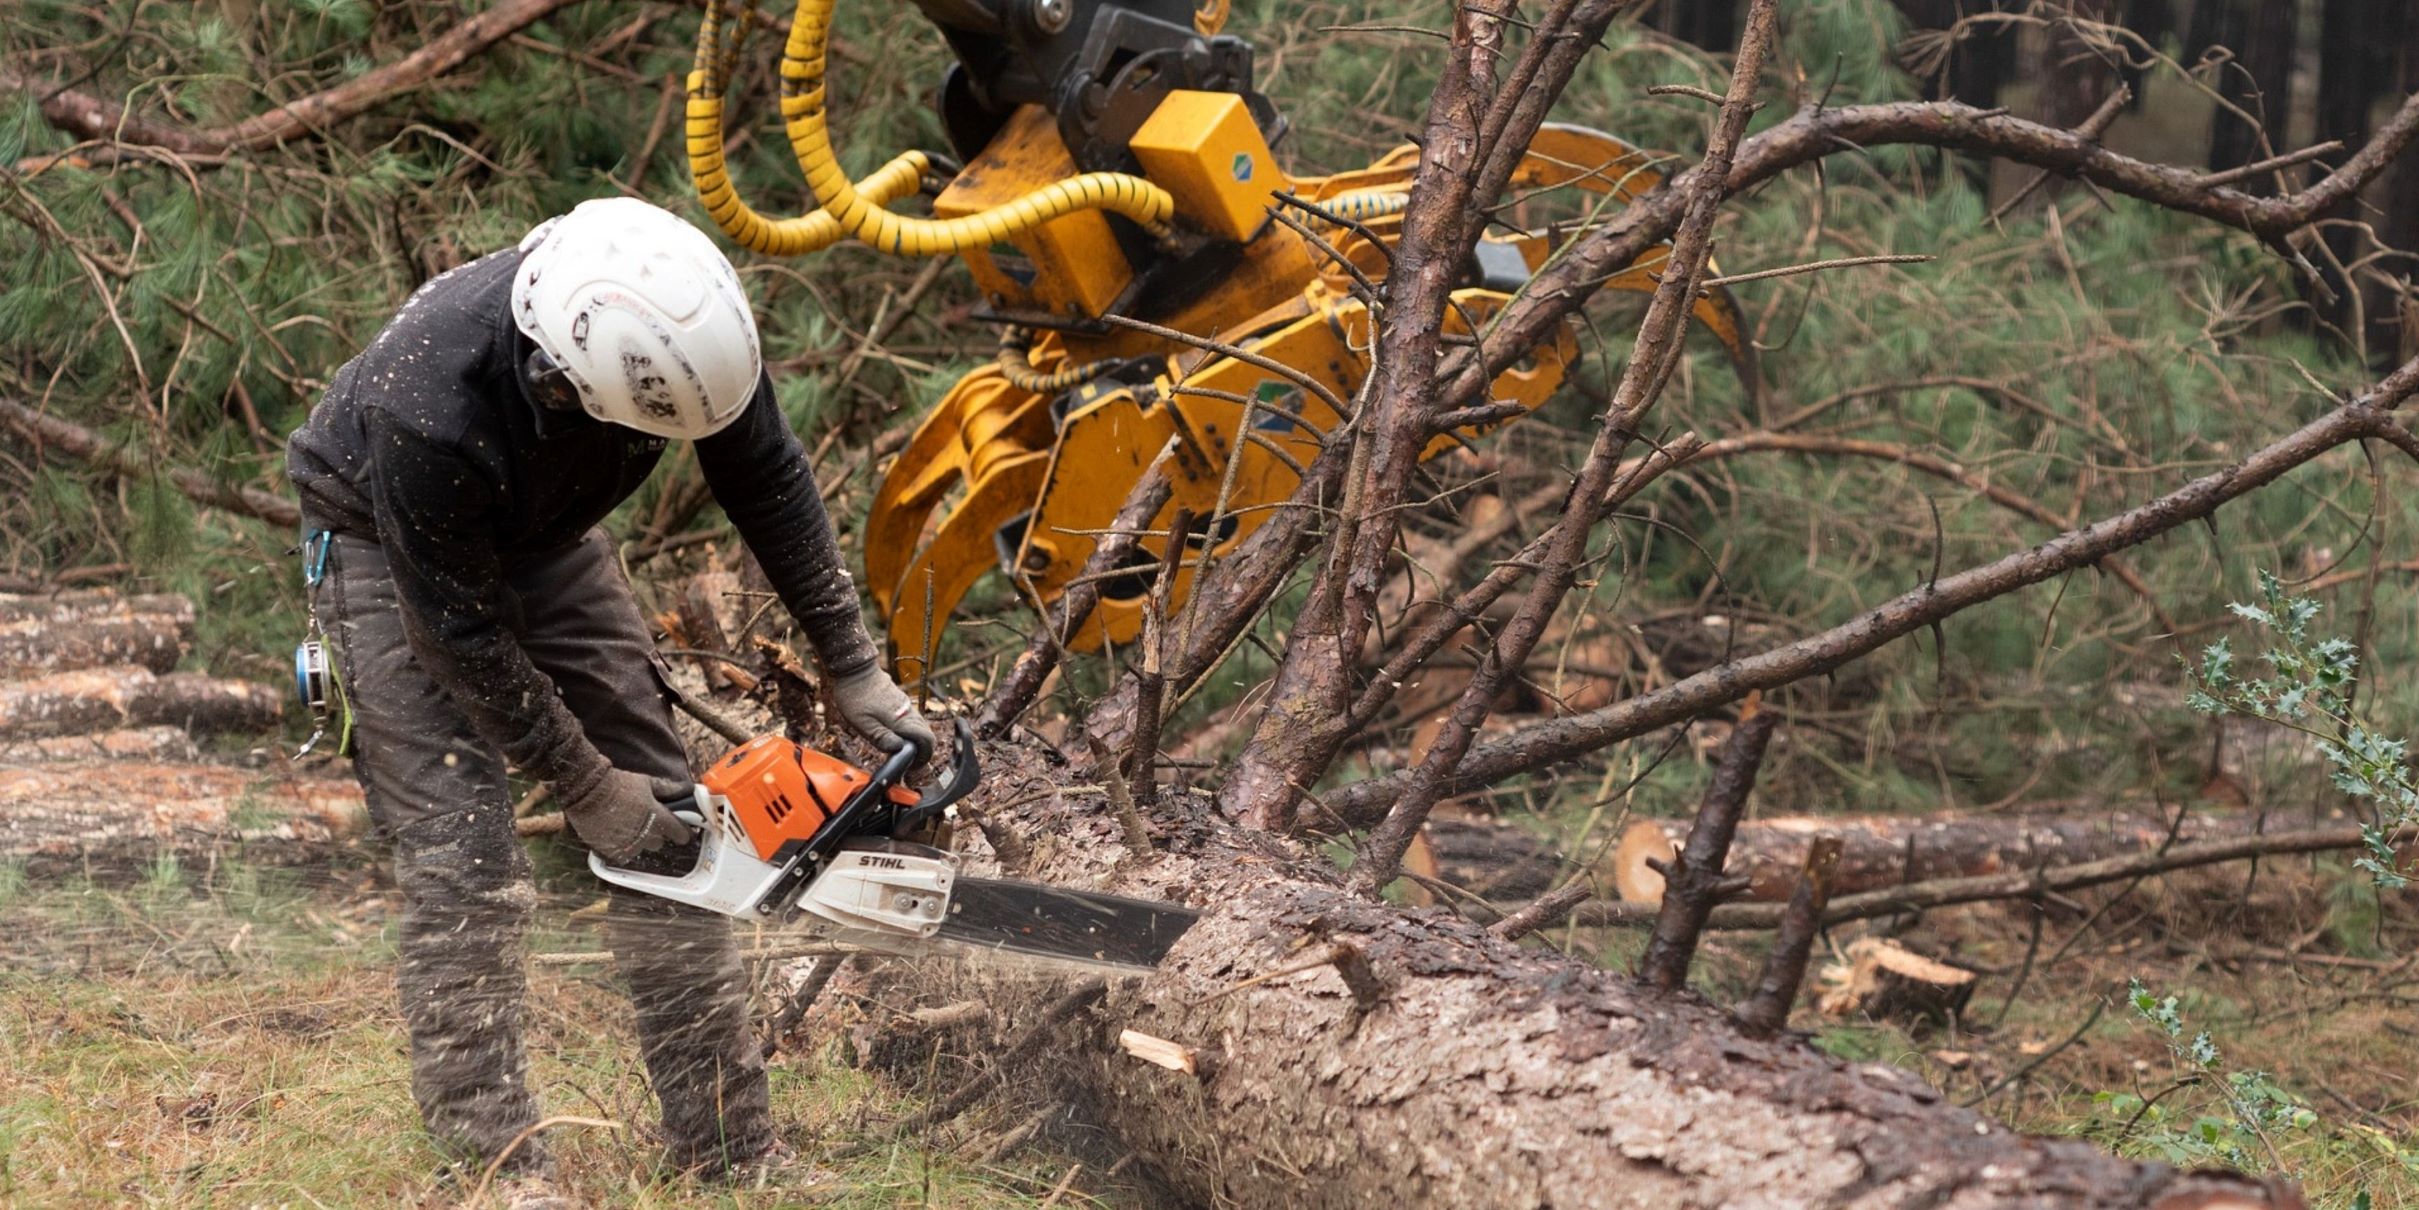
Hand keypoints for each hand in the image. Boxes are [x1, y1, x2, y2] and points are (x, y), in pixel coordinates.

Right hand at [558, 765, 694, 862]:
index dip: (682, 833)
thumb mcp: (646, 782)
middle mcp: (645, 835)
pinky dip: (620, 848)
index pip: (680, 833)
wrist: (588, 791)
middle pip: (658, 843)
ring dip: (637, 841)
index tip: (681, 832)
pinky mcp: (611, 852)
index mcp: (658, 818)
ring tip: (626, 827)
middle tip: (645, 823)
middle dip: (655, 834)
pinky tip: (615, 836)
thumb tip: (685, 789)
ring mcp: (628, 845)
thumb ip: (667, 788)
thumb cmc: (618, 784)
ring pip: (640, 849)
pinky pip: (622, 855)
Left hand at [832, 666, 935, 756]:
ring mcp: (906, 706)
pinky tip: (896, 735)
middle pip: (927, 735)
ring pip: (921, 727)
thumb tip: (898, 750)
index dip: (923, 756)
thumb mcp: (863, 724)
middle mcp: (909, 712)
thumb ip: (882, 738)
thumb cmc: (855, 696)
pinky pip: (913, 720)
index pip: (927, 740)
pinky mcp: (901, 702)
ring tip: (900, 750)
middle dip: (922, 751)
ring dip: (916, 741)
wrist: (855, 669)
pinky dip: (911, 731)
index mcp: (902, 720)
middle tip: (906, 761)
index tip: (911, 765)